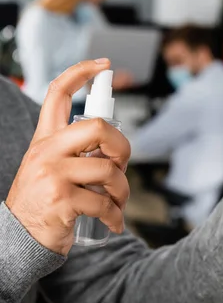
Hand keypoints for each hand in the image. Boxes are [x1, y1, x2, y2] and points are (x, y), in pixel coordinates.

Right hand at [6, 60, 130, 255]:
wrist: (20, 237)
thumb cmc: (43, 201)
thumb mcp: (50, 167)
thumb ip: (74, 152)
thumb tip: (114, 148)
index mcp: (45, 139)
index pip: (57, 93)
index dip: (80, 72)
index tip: (103, 65)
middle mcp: (47, 152)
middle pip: (98, 127)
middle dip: (122, 148)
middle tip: (120, 167)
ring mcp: (53, 175)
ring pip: (108, 171)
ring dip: (123, 191)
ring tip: (117, 202)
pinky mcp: (62, 200)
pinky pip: (104, 204)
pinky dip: (116, 216)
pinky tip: (114, 223)